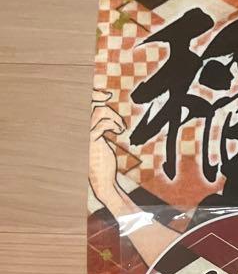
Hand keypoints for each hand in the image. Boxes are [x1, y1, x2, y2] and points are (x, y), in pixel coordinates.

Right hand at [89, 88, 124, 207]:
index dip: (92, 96)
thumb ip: (101, 125)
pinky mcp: (92, 140)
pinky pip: (102, 124)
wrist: (102, 178)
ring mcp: (84, 134)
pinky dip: (113, 124)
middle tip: (110, 97)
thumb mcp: (101, 139)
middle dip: (101, 100)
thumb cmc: (102, 160)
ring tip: (120, 127)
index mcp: (81, 128)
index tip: (105, 94)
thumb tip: (106, 109)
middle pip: (89, 105)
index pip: (84, 106)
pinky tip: (119, 131)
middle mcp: (80, 129)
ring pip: (98, 112)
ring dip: (112, 116)